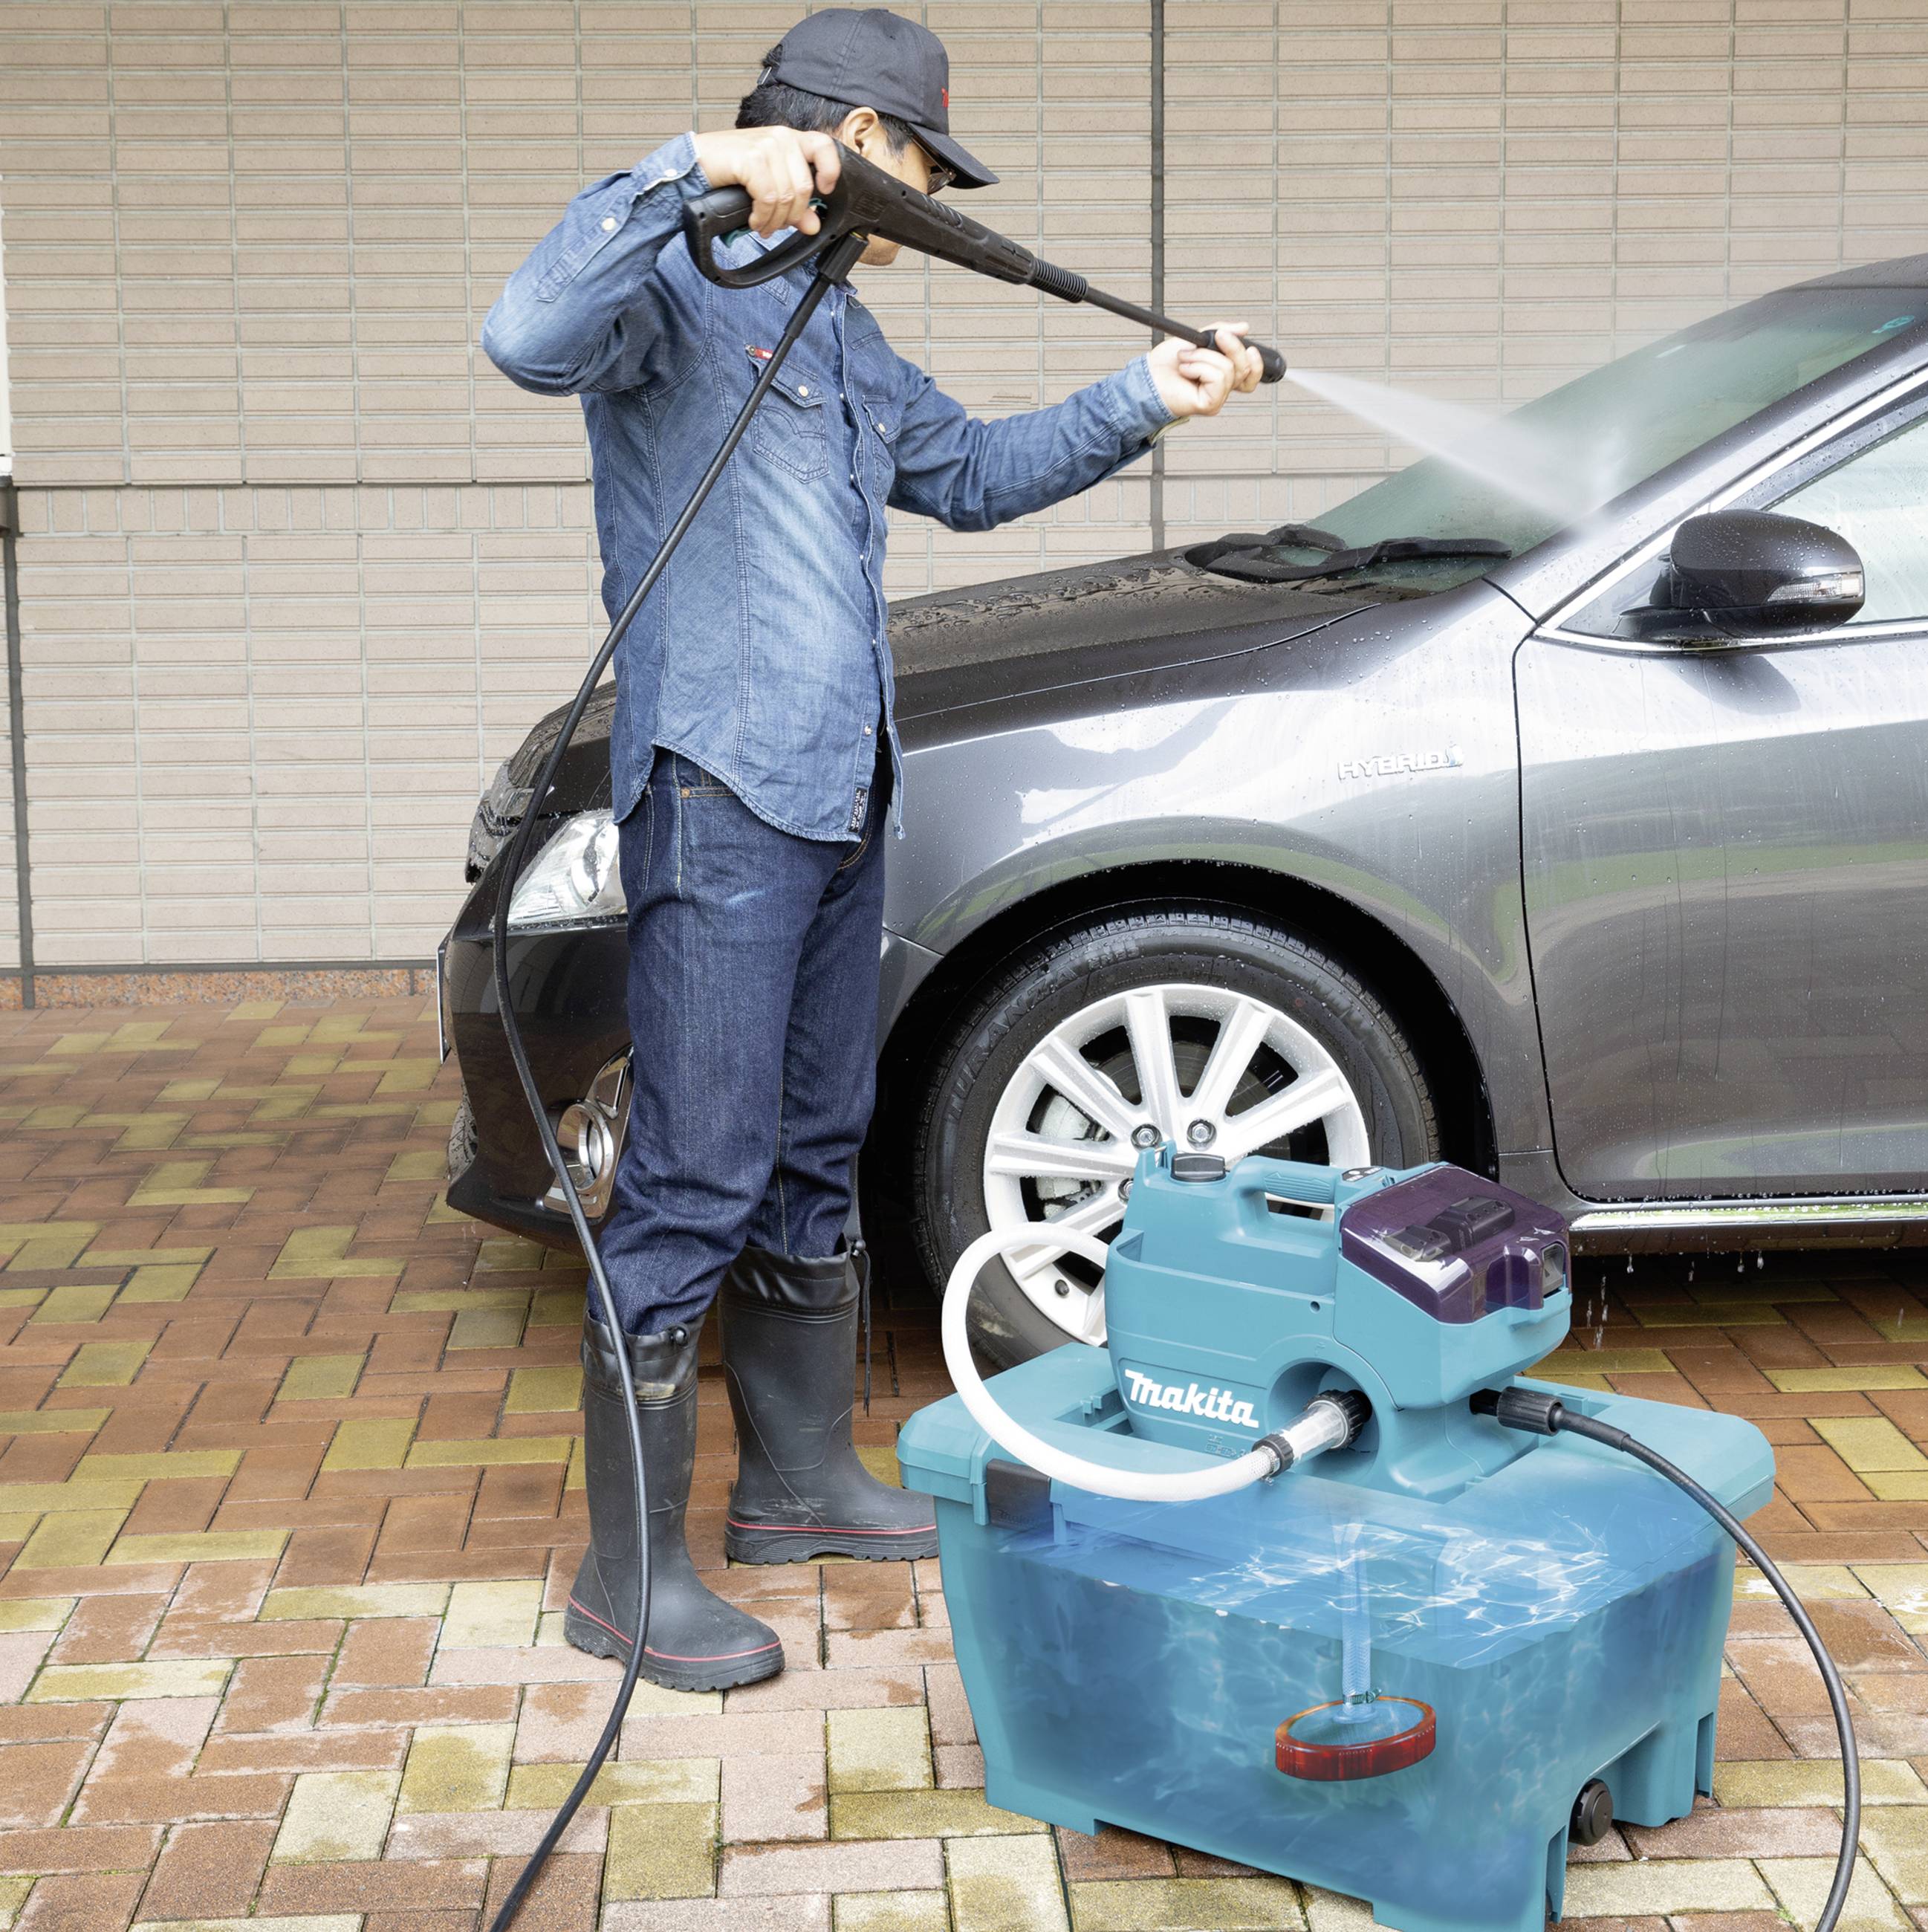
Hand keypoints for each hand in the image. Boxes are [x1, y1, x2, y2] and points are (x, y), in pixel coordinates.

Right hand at [692, 126, 841, 236]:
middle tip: (777, 225)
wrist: (696, 163)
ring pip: (786, 196)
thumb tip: (813, 225)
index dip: (830, 172)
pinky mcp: (751, 158)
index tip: (824, 191)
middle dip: (792, 215)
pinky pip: (768, 198)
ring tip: (763, 226)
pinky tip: (754, 220)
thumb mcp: (767, 187)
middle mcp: (781, 138)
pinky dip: (762, 216)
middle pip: (804, 186)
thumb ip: (793, 204)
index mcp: (789, 140)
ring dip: (775, 220)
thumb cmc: (730, 171)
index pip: (824, 148)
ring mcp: (766, 145)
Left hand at [1148, 323, 1264, 418]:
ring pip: (1229, 369)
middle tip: (1212, 338)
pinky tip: (1186, 370)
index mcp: (1222, 376)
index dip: (1256, 363)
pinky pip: (1217, 378)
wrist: (1147, 376)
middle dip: (1231, 346)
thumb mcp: (1197, 339)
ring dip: (1203, 357)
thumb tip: (1244, 328)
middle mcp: (1222, 389)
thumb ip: (1220, 332)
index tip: (1251, 347)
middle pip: (1244, 368)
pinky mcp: (1210, 404)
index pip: (1250, 375)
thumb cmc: (1167, 363)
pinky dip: (1200, 367)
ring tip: (1186, 359)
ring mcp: (1217, 398)